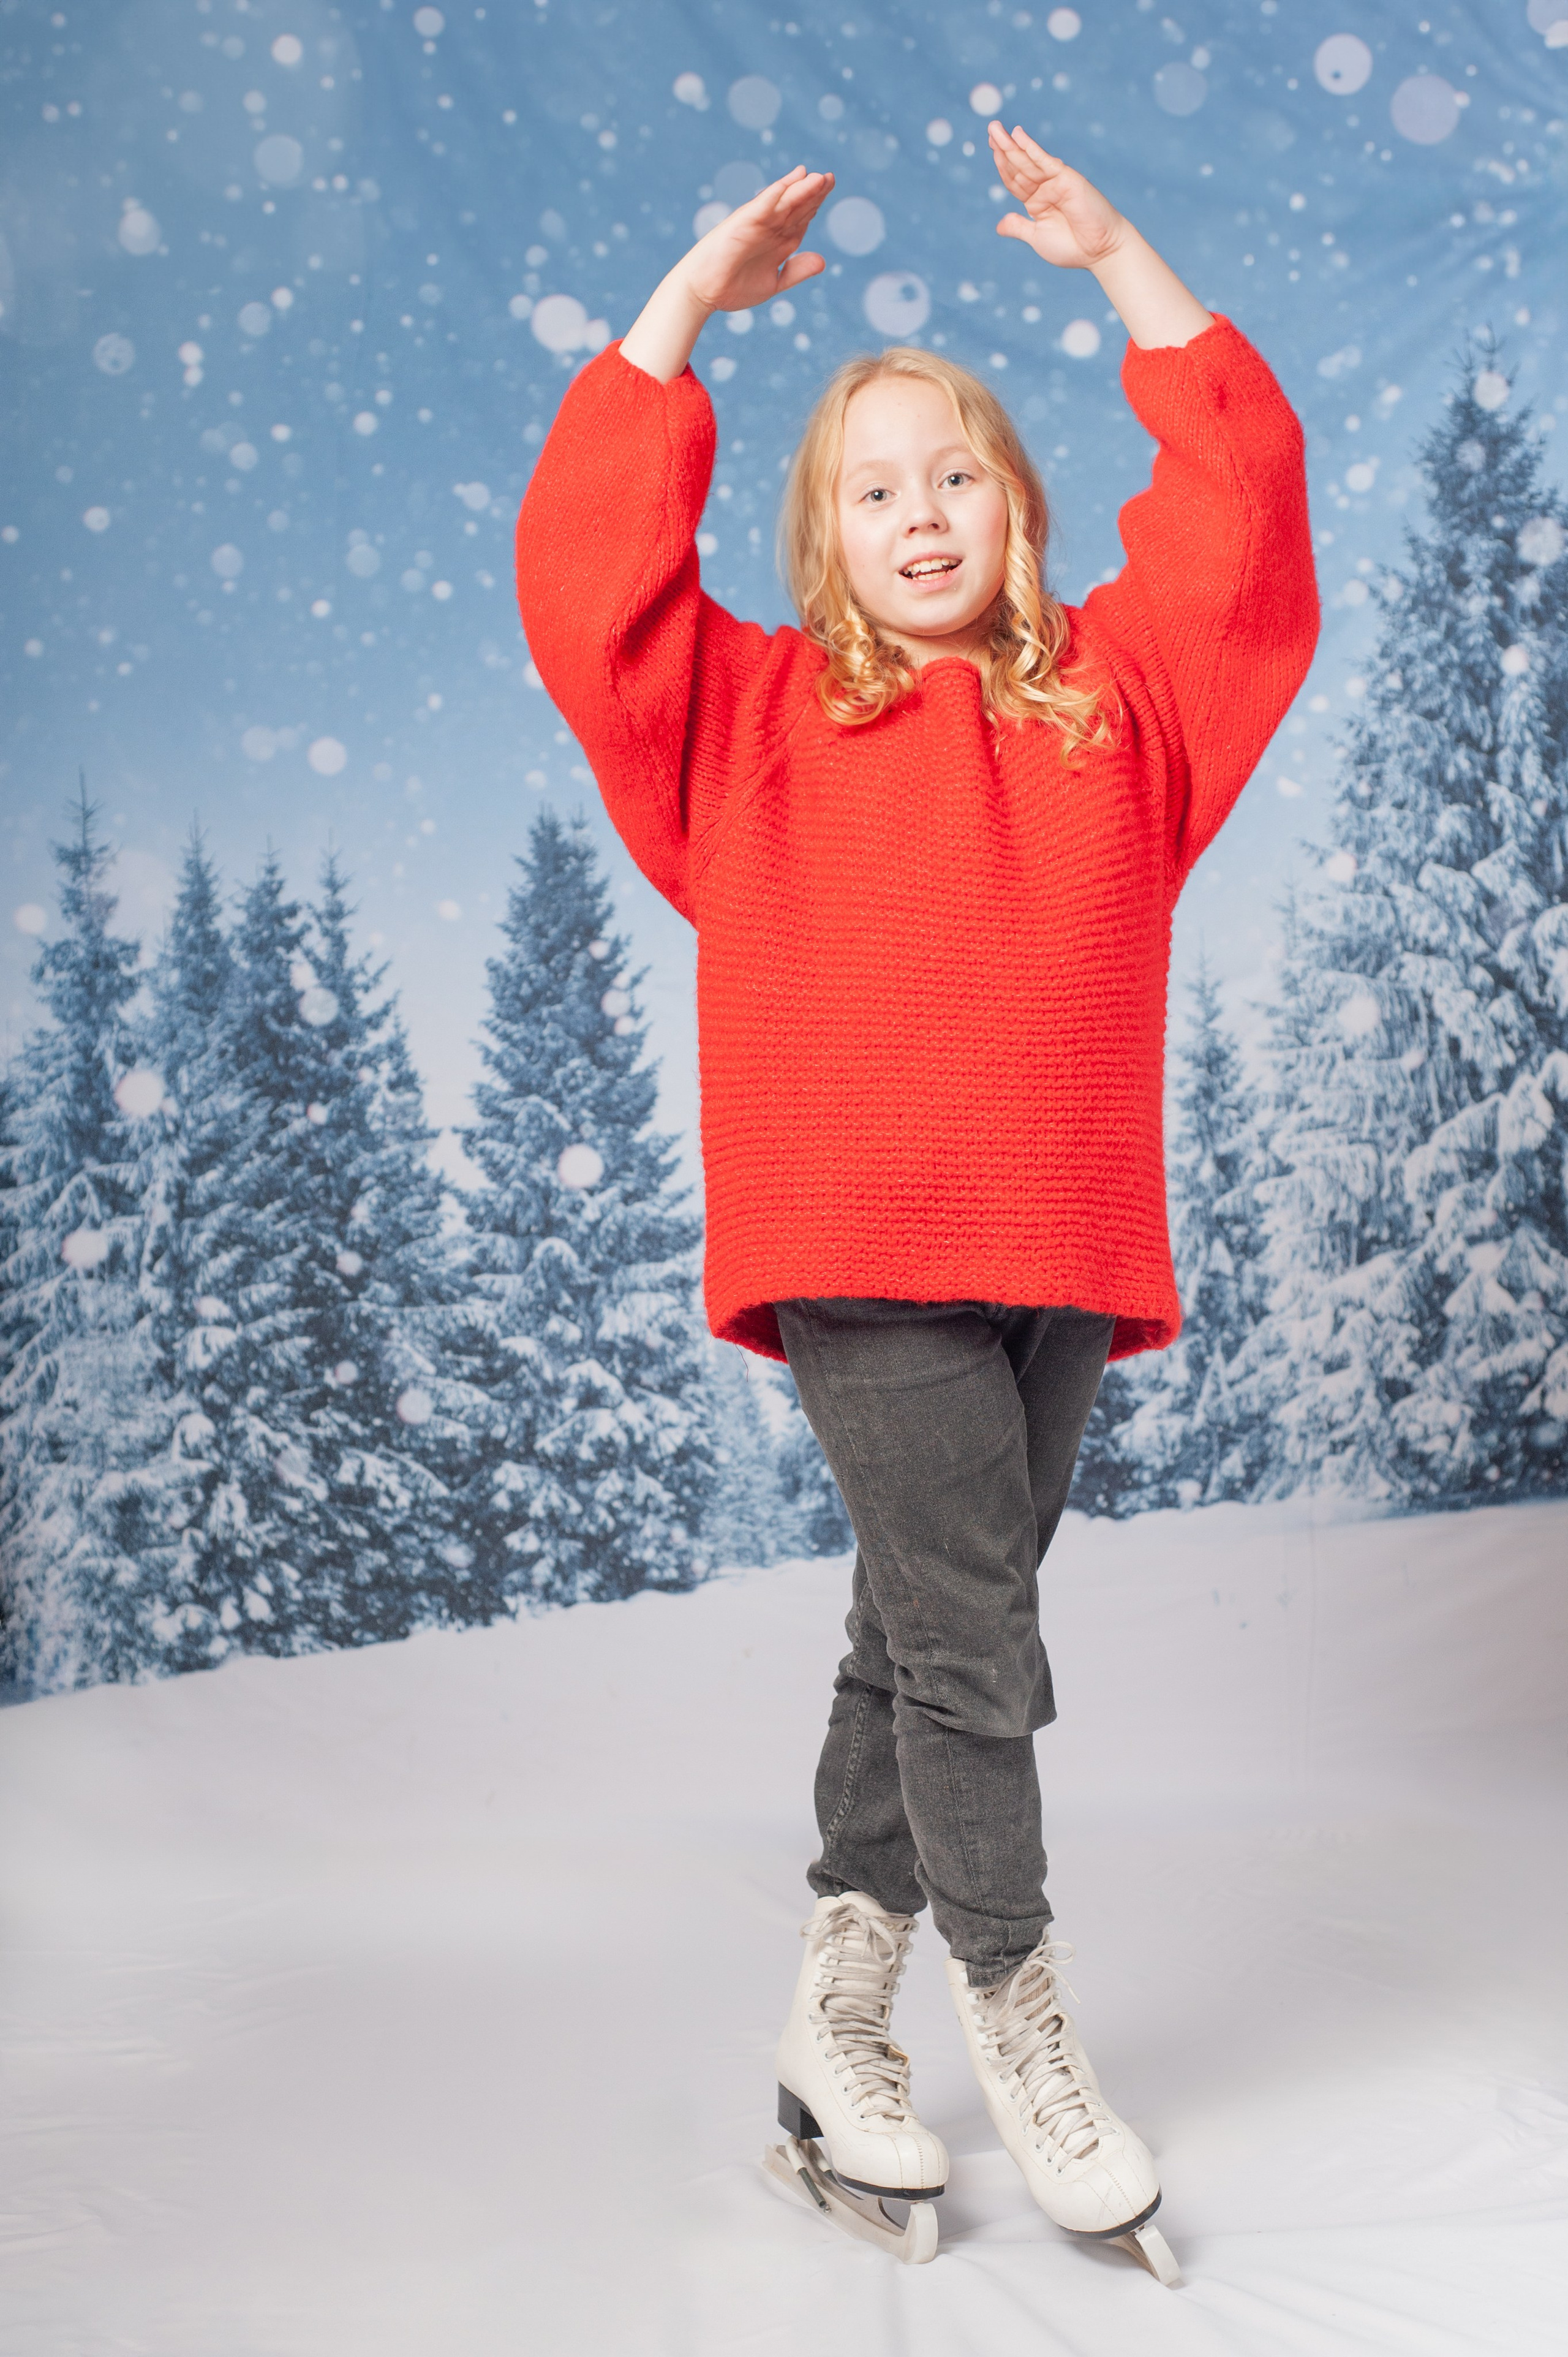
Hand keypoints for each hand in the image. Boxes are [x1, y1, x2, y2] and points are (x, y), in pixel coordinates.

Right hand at [680, 165, 836, 314]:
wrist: (703, 293)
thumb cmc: (732, 288)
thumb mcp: (774, 283)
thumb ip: (796, 271)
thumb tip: (823, 261)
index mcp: (777, 242)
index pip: (801, 219)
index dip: (816, 205)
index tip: (829, 189)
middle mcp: (768, 229)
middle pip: (796, 207)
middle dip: (814, 192)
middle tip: (831, 177)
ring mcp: (756, 224)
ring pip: (783, 203)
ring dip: (800, 189)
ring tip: (819, 177)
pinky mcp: (742, 224)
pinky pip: (762, 207)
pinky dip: (775, 194)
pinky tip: (790, 182)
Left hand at [986, 127, 1127, 269]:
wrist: (1100, 250)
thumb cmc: (1073, 247)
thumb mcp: (1037, 237)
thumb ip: (1019, 227)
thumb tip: (999, 226)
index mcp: (1036, 202)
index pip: (1015, 180)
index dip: (1002, 165)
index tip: (992, 147)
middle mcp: (1045, 188)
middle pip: (1019, 166)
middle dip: (1004, 147)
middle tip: (991, 127)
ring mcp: (1055, 181)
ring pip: (1028, 161)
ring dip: (1011, 144)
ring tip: (995, 128)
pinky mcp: (1066, 178)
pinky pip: (1044, 162)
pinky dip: (1031, 149)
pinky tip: (1018, 135)